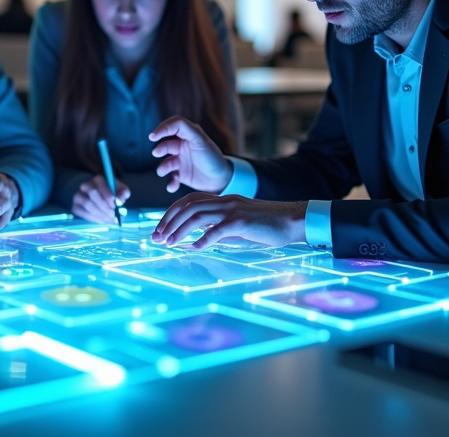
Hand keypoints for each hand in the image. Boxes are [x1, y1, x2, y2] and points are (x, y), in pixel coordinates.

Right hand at [72, 175, 130, 223]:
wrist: (98, 198)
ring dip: (100, 214)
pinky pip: (84, 213)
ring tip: (110, 220)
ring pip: (88, 204)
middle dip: (104, 205)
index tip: (116, 205)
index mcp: (97, 179)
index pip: (101, 184)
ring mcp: (78, 196)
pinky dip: (95, 219)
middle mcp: (85, 185)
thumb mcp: (120, 190)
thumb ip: (123, 192)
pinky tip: (103, 221)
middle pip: (92, 193)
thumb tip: (121, 199)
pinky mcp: (75, 207)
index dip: (108, 195)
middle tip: (113, 214)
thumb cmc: (112, 193)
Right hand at [150, 116, 232, 193]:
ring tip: (163, 172)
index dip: (162, 128)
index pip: (174, 126)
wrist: (222, 180)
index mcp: (189, 134)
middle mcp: (183, 146)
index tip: (153, 136)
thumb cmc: (213, 158)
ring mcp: (181, 160)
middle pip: (166, 144)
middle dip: (160, 149)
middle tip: (156, 153)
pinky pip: (170, 177)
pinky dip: (170, 182)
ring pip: (165, 162)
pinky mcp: (181, 174)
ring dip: (162, 168)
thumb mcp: (201, 141)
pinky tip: (172, 186)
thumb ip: (187, 130)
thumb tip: (167, 126)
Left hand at [150, 192, 306, 248]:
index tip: (159, 230)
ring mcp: (232, 209)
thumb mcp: (238, 226)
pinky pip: (217, 230)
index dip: (170, 214)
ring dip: (179, 230)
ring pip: (197, 216)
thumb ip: (220, 230)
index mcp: (222, 199)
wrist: (293, 220)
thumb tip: (200, 241)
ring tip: (168, 243)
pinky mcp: (242, 221)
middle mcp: (224, 201)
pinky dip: (203, 239)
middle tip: (156, 238)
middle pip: (187, 207)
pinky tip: (194, 248)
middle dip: (168, 222)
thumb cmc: (267, 226)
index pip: (188, 201)